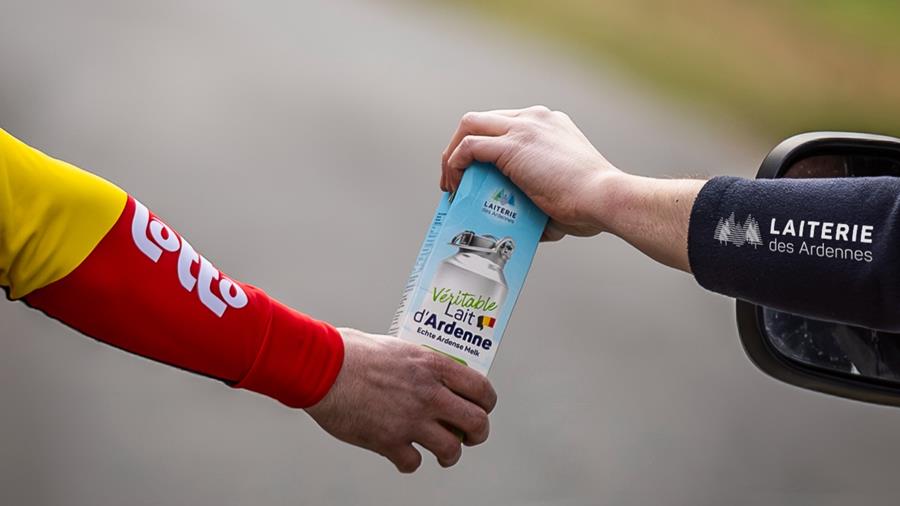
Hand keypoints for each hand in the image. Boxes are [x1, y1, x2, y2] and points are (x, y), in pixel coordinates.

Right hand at [305, 328, 496, 472]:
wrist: (321, 368)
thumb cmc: (351, 352)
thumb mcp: (398, 347)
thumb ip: (420, 364)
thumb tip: (432, 373)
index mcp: (433, 366)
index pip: (481, 389)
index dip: (486, 404)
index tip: (482, 409)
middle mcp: (429, 394)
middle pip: (477, 424)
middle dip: (477, 434)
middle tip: (469, 436)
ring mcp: (410, 420)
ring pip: (451, 450)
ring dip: (449, 454)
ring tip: (442, 453)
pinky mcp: (388, 441)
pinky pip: (413, 463)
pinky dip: (409, 461)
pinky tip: (402, 453)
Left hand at [441, 105, 622, 240]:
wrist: (604, 198)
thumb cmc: (590, 205)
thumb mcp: (562, 192)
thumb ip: (541, 200)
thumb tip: (527, 226)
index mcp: (549, 124)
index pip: (504, 124)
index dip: (483, 147)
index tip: (475, 174)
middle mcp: (534, 118)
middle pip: (482, 120)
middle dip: (462, 147)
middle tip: (456, 179)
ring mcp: (523, 128)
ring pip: (470, 125)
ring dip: (453, 153)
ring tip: (450, 183)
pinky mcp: (512, 146)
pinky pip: (469, 146)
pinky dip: (455, 163)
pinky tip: (455, 184)